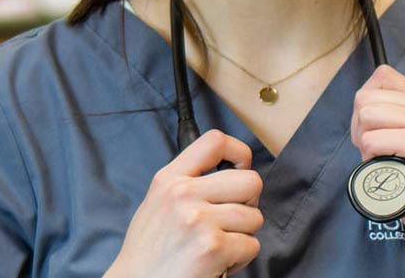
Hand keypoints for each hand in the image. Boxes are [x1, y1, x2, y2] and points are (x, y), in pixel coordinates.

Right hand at [105, 130, 263, 277]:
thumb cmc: (149, 252)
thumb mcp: (157, 204)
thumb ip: (188, 183)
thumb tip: (234, 171)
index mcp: (169, 180)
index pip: (216, 141)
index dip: (240, 153)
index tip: (241, 170)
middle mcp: (183, 194)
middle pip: (251, 181)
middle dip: (249, 204)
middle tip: (232, 221)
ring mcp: (199, 220)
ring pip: (255, 217)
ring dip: (243, 236)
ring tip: (219, 247)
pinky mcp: (212, 247)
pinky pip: (251, 245)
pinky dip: (240, 258)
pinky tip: (218, 263)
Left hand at [350, 66, 404, 277]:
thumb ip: (400, 122)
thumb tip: (362, 108)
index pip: (382, 76)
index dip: (366, 103)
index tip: (372, 132)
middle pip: (366, 96)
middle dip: (358, 126)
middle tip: (373, 153)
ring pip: (366, 115)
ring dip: (362, 142)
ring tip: (381, 162)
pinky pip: (373, 140)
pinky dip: (369, 157)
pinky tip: (386, 171)